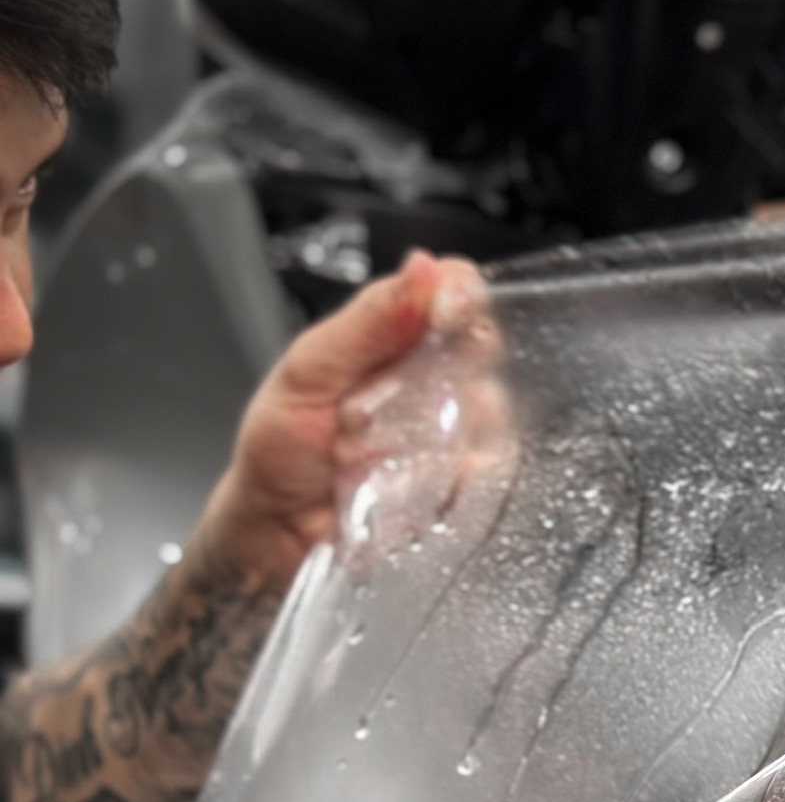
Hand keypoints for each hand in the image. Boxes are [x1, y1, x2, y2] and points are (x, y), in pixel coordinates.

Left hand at [197, 251, 487, 591]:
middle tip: (399, 396)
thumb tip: (424, 266)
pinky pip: (490, 470)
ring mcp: (455, 431)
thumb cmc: (279, 450)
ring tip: (377, 452)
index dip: (461, 294)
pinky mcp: (467, 484)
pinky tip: (409, 485)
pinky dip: (453, 475)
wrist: (274, 535)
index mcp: (394, 336)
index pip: (455, 289)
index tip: (445, 315)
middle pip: (487, 348)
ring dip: (438, 430)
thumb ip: (364, 324)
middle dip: (453, 368)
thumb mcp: (307, 373)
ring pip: (492, 411)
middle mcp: (434, 377)